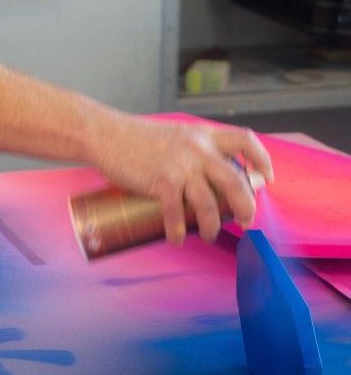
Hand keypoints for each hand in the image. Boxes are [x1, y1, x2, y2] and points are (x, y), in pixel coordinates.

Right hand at [97, 115, 273, 245]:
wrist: (108, 135)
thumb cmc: (138, 138)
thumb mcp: (177, 135)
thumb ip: (195, 150)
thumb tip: (211, 174)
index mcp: (204, 136)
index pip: (245, 141)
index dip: (262, 160)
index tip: (265, 179)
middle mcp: (198, 150)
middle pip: (236, 181)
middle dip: (246, 206)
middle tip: (246, 221)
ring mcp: (182, 167)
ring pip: (210, 204)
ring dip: (212, 226)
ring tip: (209, 235)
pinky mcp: (162, 182)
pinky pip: (177, 214)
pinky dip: (179, 230)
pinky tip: (177, 238)